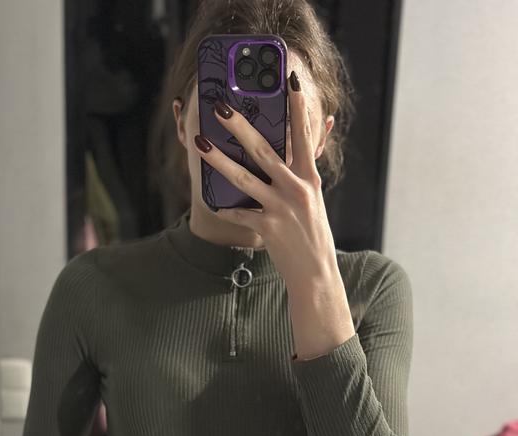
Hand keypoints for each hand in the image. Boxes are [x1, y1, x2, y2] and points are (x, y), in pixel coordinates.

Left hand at [194, 71, 338, 291]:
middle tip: (221, 108)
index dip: (296, 106)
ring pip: (244, 179)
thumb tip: (318, 136)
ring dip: (218, 160)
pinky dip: (226, 209)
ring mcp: (280, 208)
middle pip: (263, 151)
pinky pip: (239, 214)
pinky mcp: (267, 228)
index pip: (303, 136)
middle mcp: (296, 189)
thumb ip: (307, 171)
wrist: (317, 274)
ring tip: (200, 143)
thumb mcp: (315, 200)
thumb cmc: (314, 235)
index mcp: (309, 179)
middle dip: (240, 126)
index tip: (288, 79)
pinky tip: (213, 203)